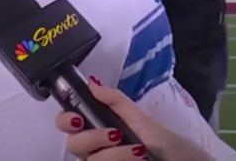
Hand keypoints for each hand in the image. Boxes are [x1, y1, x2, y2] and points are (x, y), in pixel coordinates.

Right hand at [56, 78, 214, 160]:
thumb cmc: (169, 146)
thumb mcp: (144, 121)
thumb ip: (116, 102)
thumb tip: (91, 82)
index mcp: (99, 129)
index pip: (67, 123)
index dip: (66, 120)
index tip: (80, 118)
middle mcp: (97, 150)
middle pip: (72, 145)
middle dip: (92, 138)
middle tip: (115, 135)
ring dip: (113, 156)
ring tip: (139, 153)